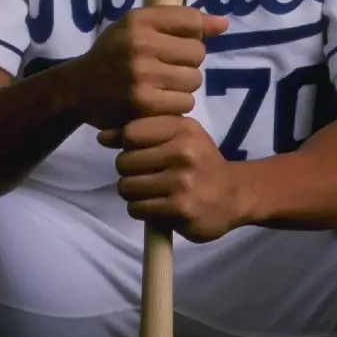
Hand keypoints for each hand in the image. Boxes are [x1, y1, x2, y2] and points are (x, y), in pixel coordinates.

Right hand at [66, 7, 227, 129]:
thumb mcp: (138, 27)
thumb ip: (179, 21)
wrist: (78, 89)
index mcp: (139, 20)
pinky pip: (184, 103)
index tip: (180, 42)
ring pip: (193, 80)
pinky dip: (176, 104)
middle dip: (188, 62)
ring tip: (163, 84)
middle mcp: (141, 44)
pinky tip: (159, 100)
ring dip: (184, 85)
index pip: (192, 21)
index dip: (193, 34)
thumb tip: (223, 24)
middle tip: (169, 66)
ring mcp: (142, 75)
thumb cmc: (113, 53)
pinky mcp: (144, 104)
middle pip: (197, 53)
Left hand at [98, 116, 247, 242]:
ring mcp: (182, 181)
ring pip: (127, 186)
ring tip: (149, 191)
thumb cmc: (200, 161)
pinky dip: (140, 209)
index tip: (140, 151)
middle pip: (124, 161)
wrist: (234, 194)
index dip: (127, 144)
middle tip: (145, 175)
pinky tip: (155, 205)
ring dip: (132, 192)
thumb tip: (101, 136)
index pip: (131, 131)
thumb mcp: (178, 136)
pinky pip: (137, 208)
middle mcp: (183, 151)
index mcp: (183, 127)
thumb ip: (141, 132)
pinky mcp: (180, 209)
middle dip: (128, 171)